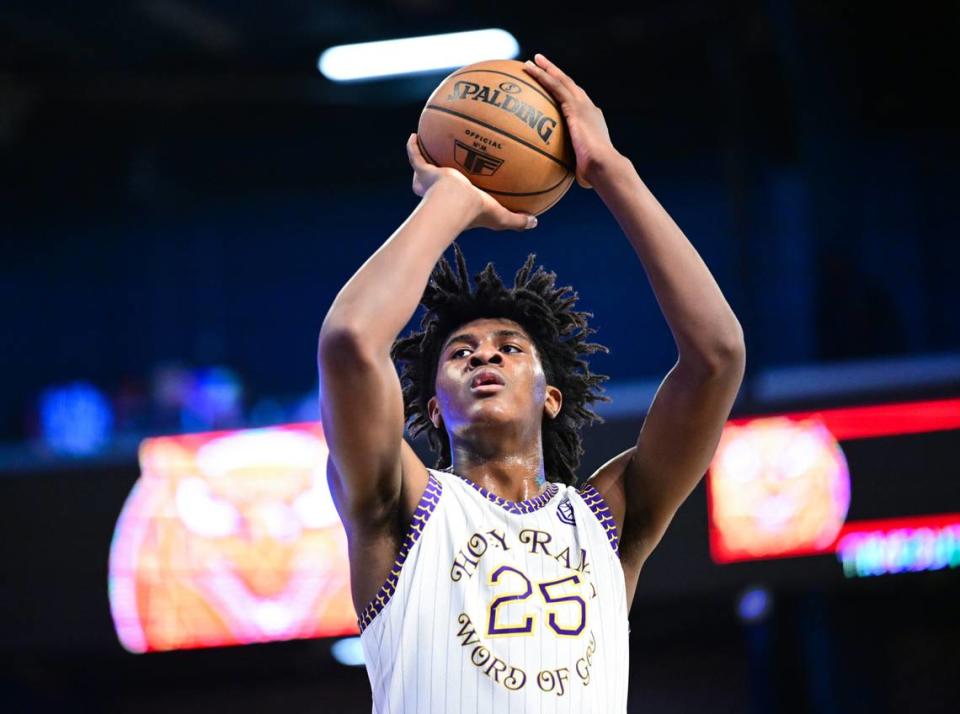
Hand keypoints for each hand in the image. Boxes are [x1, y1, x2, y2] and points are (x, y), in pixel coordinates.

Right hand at [406, 133, 536, 231]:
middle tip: (447, 164)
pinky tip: (415, 134)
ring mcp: (431, 182)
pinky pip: (415, 156)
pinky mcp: (423, 172)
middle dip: (440, 176)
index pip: (462, 196)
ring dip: (427, 159)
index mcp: (460, 203)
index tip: (470, 183)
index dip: (465, 191)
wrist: (454, 204)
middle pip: (439, 184)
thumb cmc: (477, 212)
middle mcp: (442, 193)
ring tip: (430, 144)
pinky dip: (413, 147)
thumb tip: (535, 221)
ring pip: (425, 170)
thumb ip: (517, 220)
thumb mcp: (502, 217)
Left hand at [522, 53, 621, 188]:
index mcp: (591, 121)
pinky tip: (530, 69)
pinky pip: (554, 86)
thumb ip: (569, 168)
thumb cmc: (593, 175)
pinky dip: (542, 75)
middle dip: (555, 74)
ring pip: (561, 81)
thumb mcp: (580, 169)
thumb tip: (556, 181)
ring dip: (547, 69)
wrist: (604, 166)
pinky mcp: (575, 106)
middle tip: (541, 64)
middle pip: (569, 86)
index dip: (565, 95)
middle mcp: (589, 109)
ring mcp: (583, 105)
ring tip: (533, 60)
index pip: (576, 104)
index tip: (553, 90)